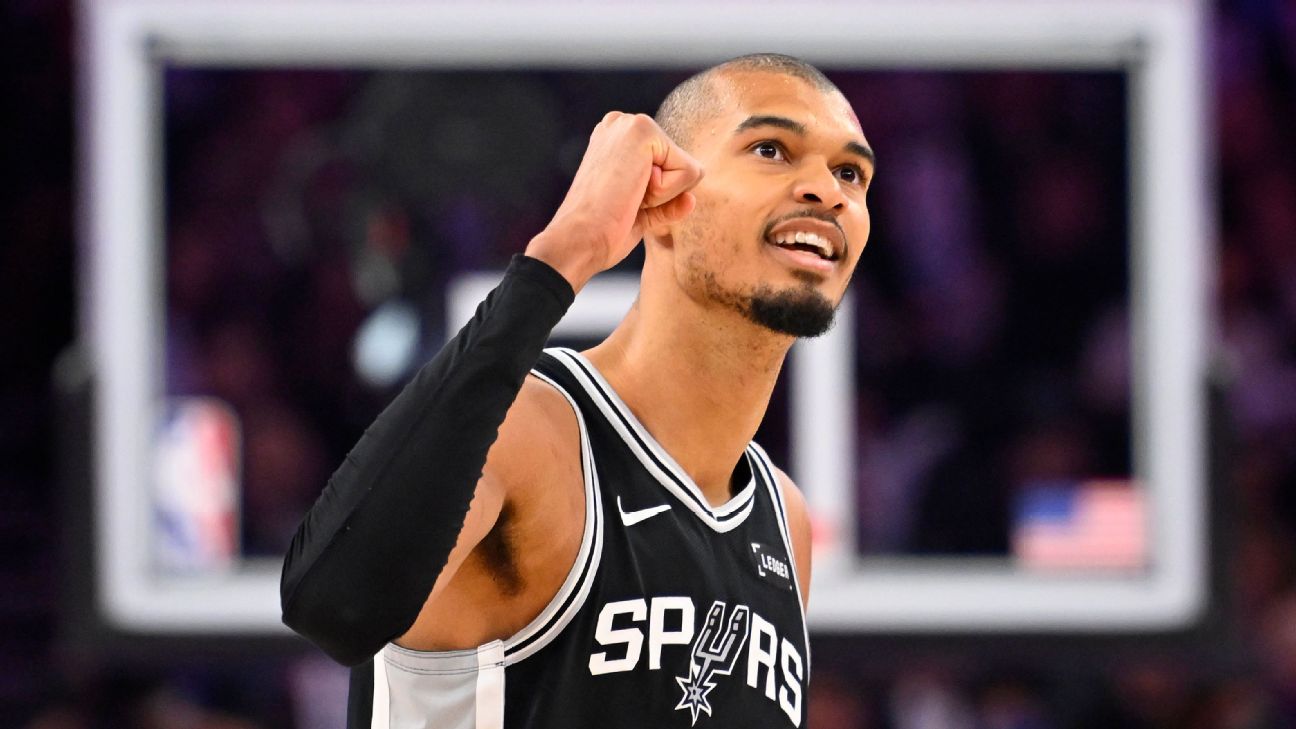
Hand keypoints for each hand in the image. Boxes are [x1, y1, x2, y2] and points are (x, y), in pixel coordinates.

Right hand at [525, 112, 703, 291]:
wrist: (579, 239)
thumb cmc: (601, 233)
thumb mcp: (640, 214)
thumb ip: (666, 204)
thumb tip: (691, 200)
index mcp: (616, 140)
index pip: (670, 168)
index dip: (655, 197)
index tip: (621, 202)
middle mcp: (622, 125)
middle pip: (682, 166)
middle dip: (662, 194)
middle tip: (624, 201)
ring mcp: (631, 124)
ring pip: (687, 169)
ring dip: (663, 194)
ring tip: (626, 196)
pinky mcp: (643, 131)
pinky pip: (689, 171)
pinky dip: (666, 192)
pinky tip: (632, 192)